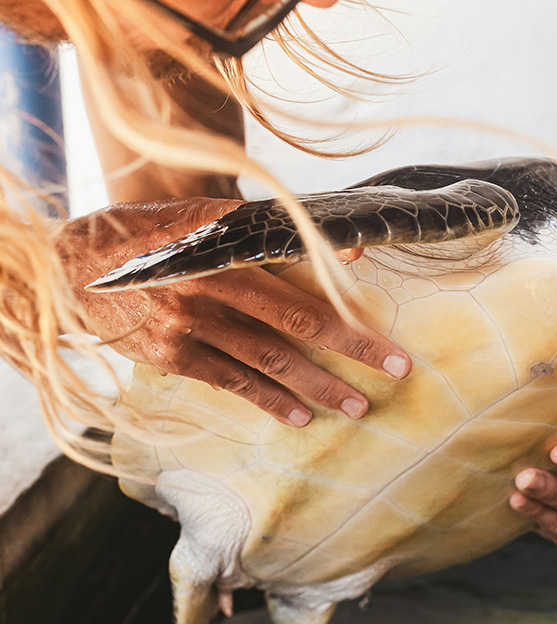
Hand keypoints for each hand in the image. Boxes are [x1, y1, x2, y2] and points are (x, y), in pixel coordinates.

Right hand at [56, 198, 410, 427]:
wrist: (79, 262)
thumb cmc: (162, 232)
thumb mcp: (214, 217)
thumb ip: (280, 232)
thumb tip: (355, 249)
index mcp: (223, 247)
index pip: (300, 276)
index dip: (346, 301)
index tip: (387, 323)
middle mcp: (206, 287)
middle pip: (294, 323)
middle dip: (351, 349)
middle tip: (398, 370)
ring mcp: (186, 326)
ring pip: (266, 362)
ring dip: (317, 386)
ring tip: (358, 406)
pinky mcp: (171, 357)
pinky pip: (230, 383)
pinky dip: (268, 401)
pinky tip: (300, 417)